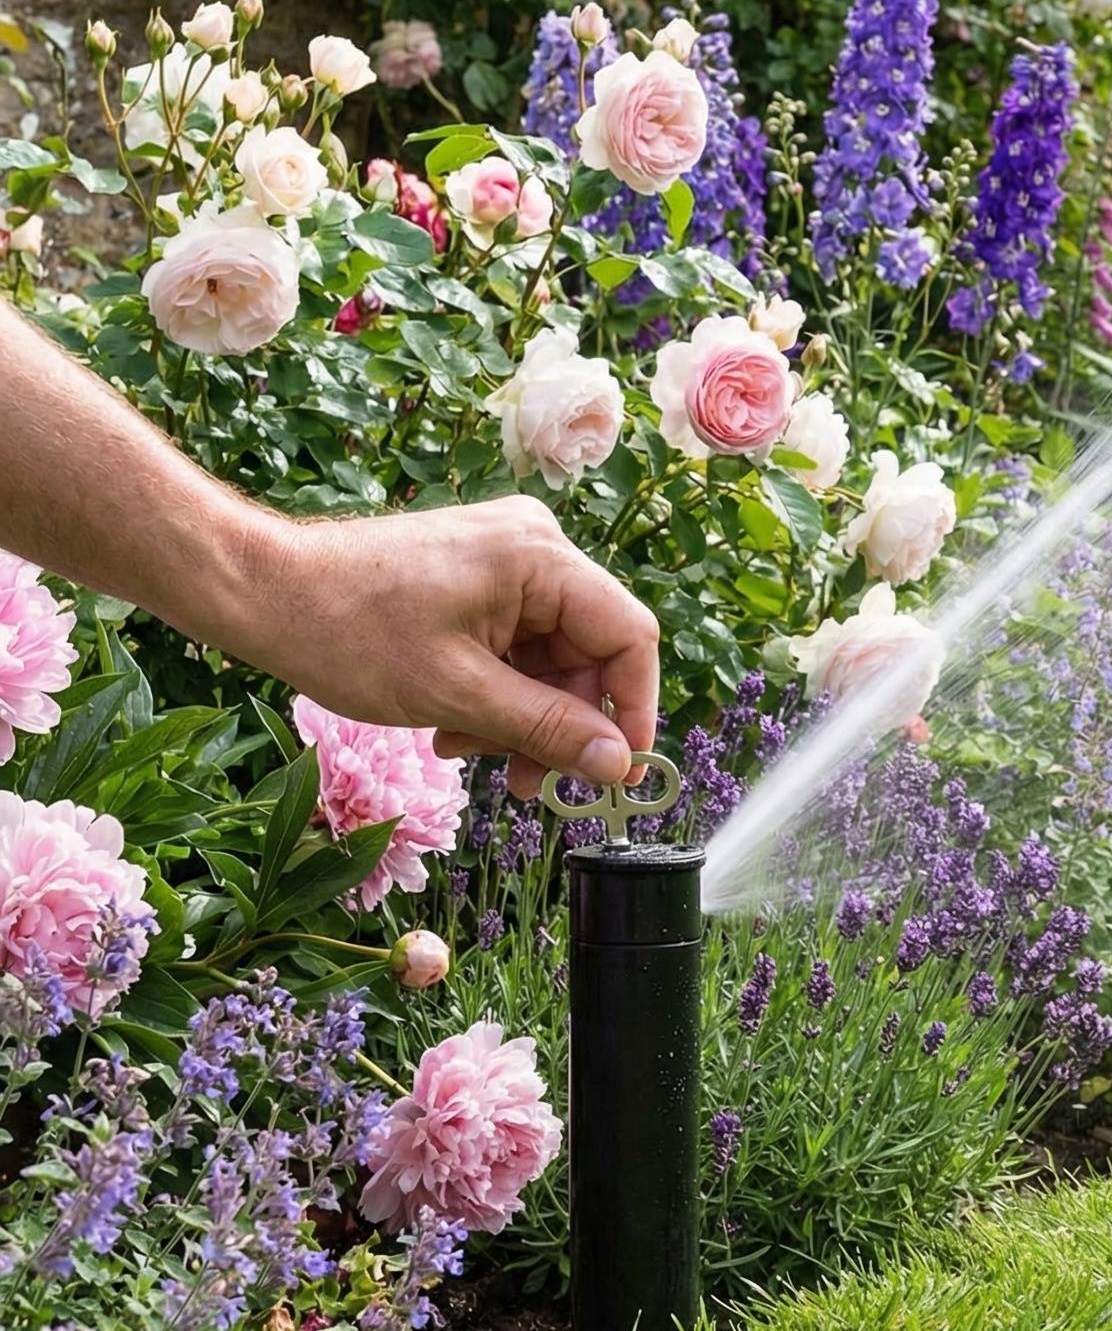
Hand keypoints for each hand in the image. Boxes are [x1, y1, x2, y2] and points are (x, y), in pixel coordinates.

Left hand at [228, 496, 659, 797]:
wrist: (261, 591)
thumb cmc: (349, 633)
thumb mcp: (457, 695)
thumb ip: (546, 729)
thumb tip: (618, 765)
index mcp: (541, 556)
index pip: (627, 636)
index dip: (631, 709)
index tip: (617, 774)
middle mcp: (535, 546)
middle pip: (587, 651)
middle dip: (557, 723)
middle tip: (522, 784)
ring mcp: (505, 558)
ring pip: (549, 656)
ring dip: (519, 715)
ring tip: (465, 753)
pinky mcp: (478, 576)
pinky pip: (516, 643)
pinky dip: (494, 691)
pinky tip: (453, 725)